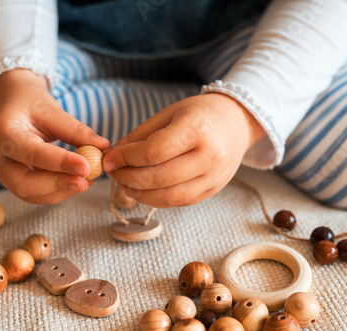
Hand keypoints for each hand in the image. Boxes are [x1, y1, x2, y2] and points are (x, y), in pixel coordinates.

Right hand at [0, 69, 108, 203]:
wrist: (10, 102)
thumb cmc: (30, 102)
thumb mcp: (52, 109)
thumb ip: (75, 130)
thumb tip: (103, 146)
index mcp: (3, 132)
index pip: (32, 153)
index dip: (61, 163)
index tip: (87, 167)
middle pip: (24, 183)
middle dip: (58, 185)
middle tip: (86, 181)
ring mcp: (1, 171)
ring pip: (30, 194)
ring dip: (60, 191)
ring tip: (85, 181)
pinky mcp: (11, 179)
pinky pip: (34, 194)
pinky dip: (56, 191)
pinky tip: (75, 181)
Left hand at [102, 93, 264, 207]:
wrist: (237, 121)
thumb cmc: (199, 114)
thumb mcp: (168, 114)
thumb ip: (140, 136)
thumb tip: (113, 157)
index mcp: (196, 130)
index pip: (153, 152)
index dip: (125, 158)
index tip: (109, 159)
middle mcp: (209, 156)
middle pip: (158, 178)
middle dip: (128, 178)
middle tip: (114, 173)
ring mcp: (214, 177)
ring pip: (168, 197)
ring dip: (140, 194)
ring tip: (126, 184)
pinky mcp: (213, 190)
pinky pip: (179, 202)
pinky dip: (156, 199)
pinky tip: (144, 189)